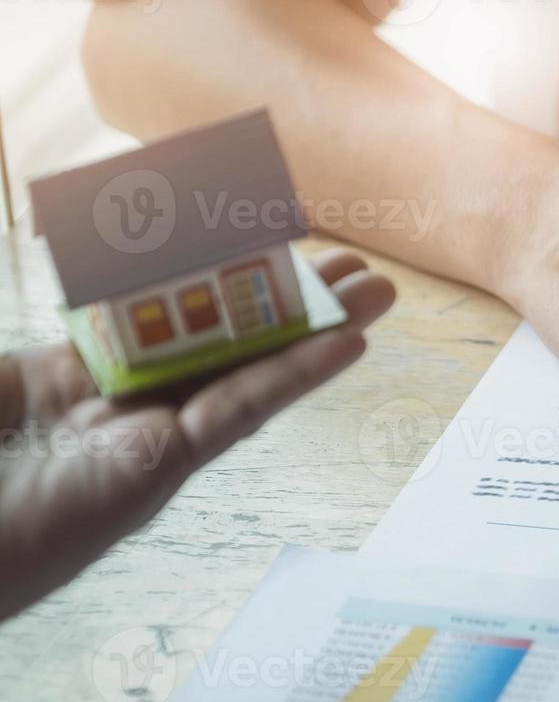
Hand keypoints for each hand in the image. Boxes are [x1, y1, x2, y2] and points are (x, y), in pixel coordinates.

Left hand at [0, 250, 394, 621]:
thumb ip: (36, 336)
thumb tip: (62, 243)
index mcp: (83, 368)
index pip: (172, 308)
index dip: (230, 271)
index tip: (276, 232)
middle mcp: (131, 399)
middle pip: (230, 337)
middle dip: (295, 298)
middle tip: (352, 264)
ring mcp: (150, 433)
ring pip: (252, 370)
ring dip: (321, 329)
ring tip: (380, 292)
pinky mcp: (160, 469)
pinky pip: (239, 413)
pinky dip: (295, 376)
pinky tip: (347, 343)